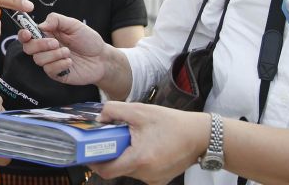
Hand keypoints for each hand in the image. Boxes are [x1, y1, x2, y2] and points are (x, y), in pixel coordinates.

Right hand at [19, 13, 107, 84]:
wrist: (101, 58)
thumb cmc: (88, 39)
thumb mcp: (74, 24)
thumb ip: (57, 20)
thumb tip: (41, 24)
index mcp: (47, 34)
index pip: (28, 35)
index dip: (23, 34)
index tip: (27, 33)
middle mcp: (46, 48)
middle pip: (28, 48)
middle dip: (39, 45)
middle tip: (55, 43)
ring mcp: (50, 62)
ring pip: (38, 60)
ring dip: (53, 55)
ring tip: (68, 52)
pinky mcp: (56, 74)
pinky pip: (49, 70)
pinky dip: (59, 64)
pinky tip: (69, 62)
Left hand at [88, 103, 208, 184]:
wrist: (200, 136)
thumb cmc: (172, 123)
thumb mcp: (140, 111)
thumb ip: (114, 110)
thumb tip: (99, 118)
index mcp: (140, 159)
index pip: (107, 170)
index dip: (94, 161)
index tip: (88, 152)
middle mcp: (146, 174)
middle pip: (117, 168)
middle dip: (112, 153)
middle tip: (113, 137)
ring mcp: (154, 179)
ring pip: (129, 170)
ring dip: (126, 156)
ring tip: (134, 139)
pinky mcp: (160, 179)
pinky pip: (141, 171)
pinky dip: (138, 160)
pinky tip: (146, 146)